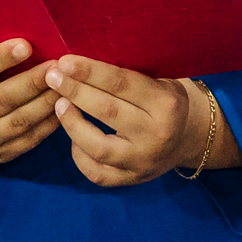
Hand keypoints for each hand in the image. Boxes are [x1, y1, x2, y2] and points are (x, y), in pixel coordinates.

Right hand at [0, 40, 59, 165]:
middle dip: (34, 81)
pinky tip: (65, 106)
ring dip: (48, 102)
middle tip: (59, 66)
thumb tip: (27, 39)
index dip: (2, 57)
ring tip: (68, 85)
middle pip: (3, 98)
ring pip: (21, 121)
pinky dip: (50, 123)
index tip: (26, 45)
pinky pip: (30, 139)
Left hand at [46, 57, 232, 188]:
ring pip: (98, 147)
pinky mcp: (132, 180)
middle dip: (75, 92)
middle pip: (107, 111)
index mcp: (166, 104)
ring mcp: (143, 162)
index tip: (64, 62)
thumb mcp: (159, 81)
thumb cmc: (166, 101)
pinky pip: (97, 173)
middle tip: (52, 77)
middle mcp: (157, 135)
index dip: (90, 72)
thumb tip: (80, 63)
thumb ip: (127, 76)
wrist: (189, 138)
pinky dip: (78, 155)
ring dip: (72, 124)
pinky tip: (71, 136)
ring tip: (58, 104)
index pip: (122, 84)